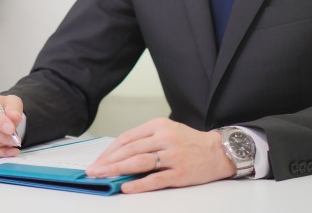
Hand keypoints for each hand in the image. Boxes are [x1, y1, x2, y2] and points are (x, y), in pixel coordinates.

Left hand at [85, 117, 234, 192]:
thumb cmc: (189, 142)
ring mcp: (173, 155)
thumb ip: (145, 140)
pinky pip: (155, 179)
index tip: (98, 160)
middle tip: (94, 170)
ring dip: (117, 170)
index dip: (110, 150)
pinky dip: (139, 183)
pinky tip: (126, 186)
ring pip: (139, 162)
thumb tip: (119, 156)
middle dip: (108, 161)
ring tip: (103, 177)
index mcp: (159, 125)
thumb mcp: (167, 131)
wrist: (218, 151)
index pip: (127, 137)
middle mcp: (165, 137)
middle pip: (130, 149)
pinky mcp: (180, 172)